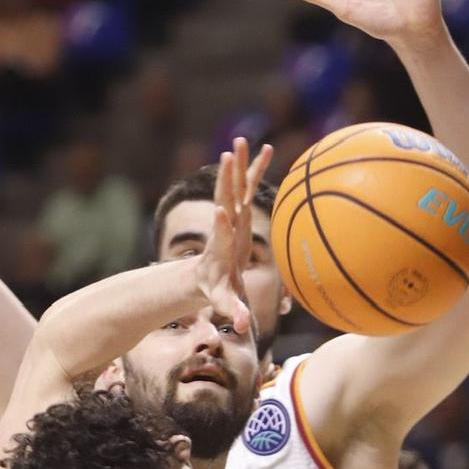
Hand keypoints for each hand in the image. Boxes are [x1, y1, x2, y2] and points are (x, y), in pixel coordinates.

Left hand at [195, 138, 271, 330]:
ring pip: (233, 186)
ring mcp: (229, 216)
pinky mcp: (236, 211)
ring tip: (243, 141)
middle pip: (224, 199)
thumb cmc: (217, 290)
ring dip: (238, 164)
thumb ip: (233, 312)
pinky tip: (264, 149)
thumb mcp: (224, 303)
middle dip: (226, 179)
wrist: (204, 276)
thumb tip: (242, 327)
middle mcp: (224, 226)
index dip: (220, 225)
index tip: (220, 210)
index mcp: (222, 248)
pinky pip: (246, 186)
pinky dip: (253, 168)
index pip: (220, 235)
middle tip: (229, 154)